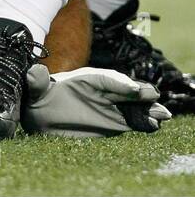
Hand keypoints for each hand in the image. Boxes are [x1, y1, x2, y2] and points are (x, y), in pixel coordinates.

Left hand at [22, 65, 171, 136]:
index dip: (117, 81)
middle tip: (152, 96)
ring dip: (148, 108)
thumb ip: (37, 83)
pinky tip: (154, 125)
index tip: (130, 89)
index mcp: (84, 79)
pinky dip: (145, 122)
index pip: (104, 78)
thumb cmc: (41, 101)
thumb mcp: (35, 92)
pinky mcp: (118, 121)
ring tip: (161, 114)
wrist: (45, 117)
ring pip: (134, 104)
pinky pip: (135, 120)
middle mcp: (102, 91)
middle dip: (139, 92)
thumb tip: (34, 72)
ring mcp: (112, 105)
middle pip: (124, 89)